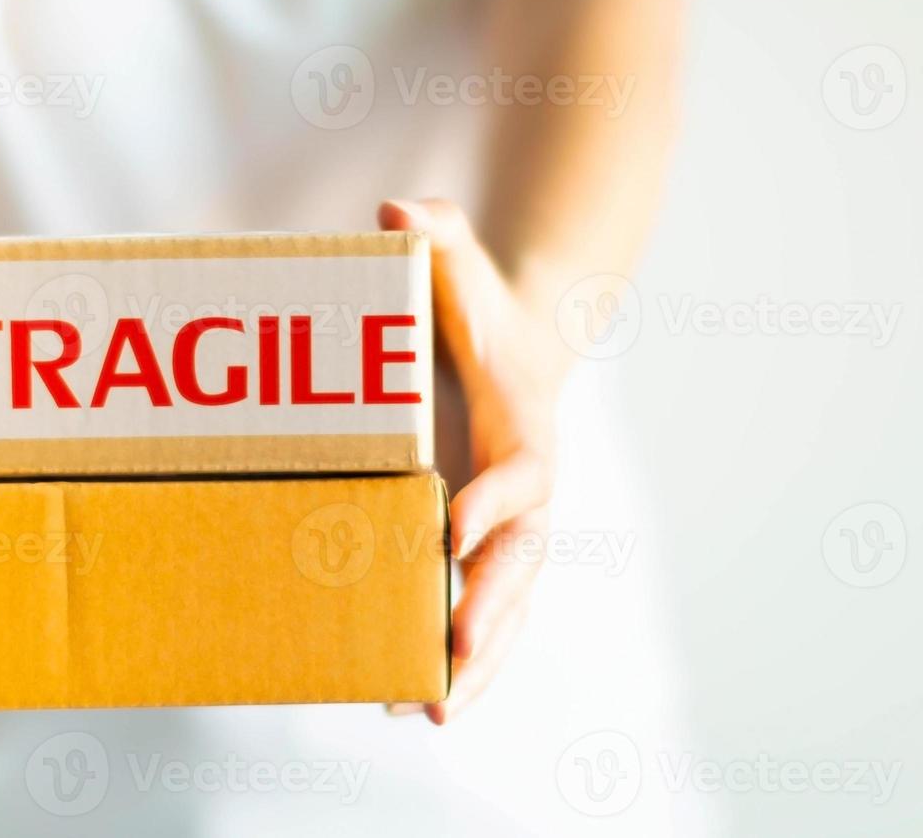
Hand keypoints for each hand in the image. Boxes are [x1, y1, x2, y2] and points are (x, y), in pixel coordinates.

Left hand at [379, 199, 566, 723]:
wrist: (517, 347)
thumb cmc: (482, 309)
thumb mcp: (459, 261)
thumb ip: (435, 232)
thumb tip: (392, 211)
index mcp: (528, 428)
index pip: (523, 473)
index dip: (495, 501)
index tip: (453, 531)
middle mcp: (531, 491)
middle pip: (521, 562)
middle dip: (490, 609)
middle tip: (454, 653)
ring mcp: (512, 528)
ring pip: (508, 606)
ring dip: (478, 660)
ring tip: (432, 711)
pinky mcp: (488, 549)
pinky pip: (482, 610)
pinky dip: (460, 657)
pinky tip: (414, 699)